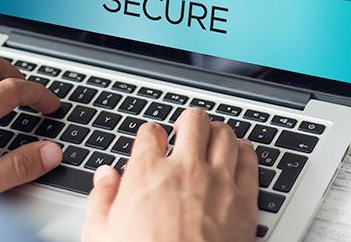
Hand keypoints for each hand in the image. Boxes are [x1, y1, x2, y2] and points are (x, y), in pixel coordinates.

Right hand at [83, 108, 258, 241]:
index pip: (150, 132)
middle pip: (193, 121)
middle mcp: (186, 170)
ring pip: (225, 135)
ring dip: (218, 132)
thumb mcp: (101, 235)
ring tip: (213, 137)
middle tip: (186, 130)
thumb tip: (104, 177)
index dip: (150, 134)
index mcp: (148, 173)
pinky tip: (241, 152)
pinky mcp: (244, 200)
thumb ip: (101, 199)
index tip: (152, 141)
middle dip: (188, 121)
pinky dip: (246, 152)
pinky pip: (250, 162)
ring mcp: (218, 182)